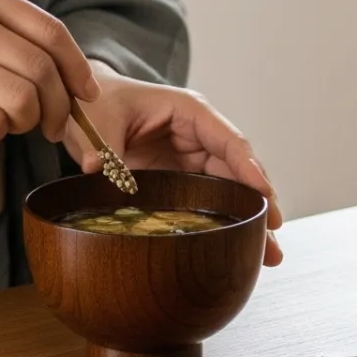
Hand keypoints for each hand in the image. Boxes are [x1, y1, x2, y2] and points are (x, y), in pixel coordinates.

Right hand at [0, 0, 100, 165]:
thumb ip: (0, 26)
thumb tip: (60, 67)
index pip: (51, 31)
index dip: (77, 67)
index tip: (88, 93)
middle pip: (42, 70)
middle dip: (60, 106)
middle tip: (54, 124)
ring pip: (22, 101)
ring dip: (28, 122)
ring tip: (15, 124)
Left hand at [64, 64, 284, 265]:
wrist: (83, 107)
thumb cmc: (97, 102)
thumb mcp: (100, 123)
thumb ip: (105, 149)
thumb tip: (98, 171)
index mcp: (189, 111)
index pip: (229, 141)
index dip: (250, 170)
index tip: (266, 197)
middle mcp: (198, 134)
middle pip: (238, 170)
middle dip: (259, 202)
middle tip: (273, 235)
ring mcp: (191, 157)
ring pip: (230, 188)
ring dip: (248, 217)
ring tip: (269, 253)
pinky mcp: (181, 177)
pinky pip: (210, 199)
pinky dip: (225, 220)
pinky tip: (239, 246)